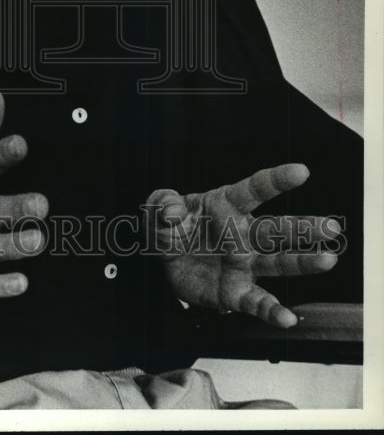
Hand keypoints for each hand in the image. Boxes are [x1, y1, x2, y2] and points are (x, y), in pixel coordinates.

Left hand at [146, 163, 339, 326]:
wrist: (164, 259)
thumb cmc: (172, 224)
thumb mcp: (160, 206)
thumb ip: (164, 203)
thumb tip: (173, 212)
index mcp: (226, 204)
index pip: (255, 188)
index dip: (277, 179)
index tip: (302, 171)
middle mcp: (242, 234)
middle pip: (276, 228)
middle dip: (304, 227)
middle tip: (332, 226)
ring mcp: (243, 263)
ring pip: (277, 262)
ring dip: (303, 262)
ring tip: (327, 259)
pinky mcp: (235, 291)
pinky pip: (256, 301)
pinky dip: (272, 311)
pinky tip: (287, 318)